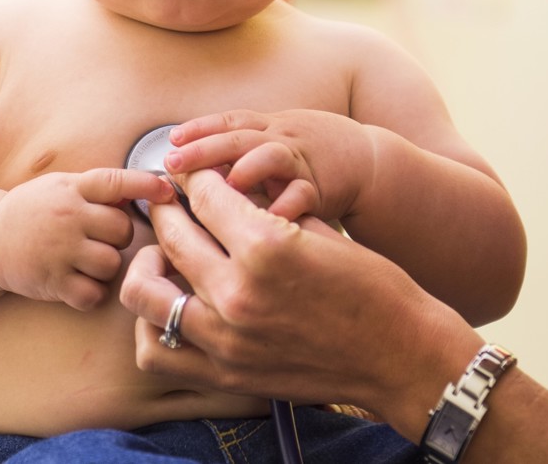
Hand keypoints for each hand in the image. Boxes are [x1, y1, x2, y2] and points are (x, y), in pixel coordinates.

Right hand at [0, 168, 173, 310]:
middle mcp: (67, 217)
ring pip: (112, 264)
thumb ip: (100, 189)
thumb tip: (148, 188)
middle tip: (99, 239)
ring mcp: (59, 250)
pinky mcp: (52, 281)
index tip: (167, 192)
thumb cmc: (35, 210)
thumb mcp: (63, 186)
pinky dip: (92, 293)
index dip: (146, 185)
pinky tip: (80, 283)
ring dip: (107, 267)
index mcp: (72, 189)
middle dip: (118, 238)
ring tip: (88, 262)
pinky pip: (92, 294)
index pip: (116, 181)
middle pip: (122, 230)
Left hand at [119, 167, 480, 427]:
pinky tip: (171, 305)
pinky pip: (156, 349)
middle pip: (171, 234)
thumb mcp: (320, 231)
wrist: (402, 357)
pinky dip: (152, 324)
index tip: (192, 174)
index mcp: (266, 246)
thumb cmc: (373, 289)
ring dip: (148, 265)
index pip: (205, 195)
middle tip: (172, 203)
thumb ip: (266, 209)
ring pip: (145, 292)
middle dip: (169, 209)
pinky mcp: (225, 374)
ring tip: (163, 255)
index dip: (196, 177)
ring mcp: (226, 339)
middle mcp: (237, 293)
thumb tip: (227, 188)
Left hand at [165, 110, 376, 221]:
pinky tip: (267, 218)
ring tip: (223, 185)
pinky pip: (303, 193)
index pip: (228, 122)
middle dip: (205, 149)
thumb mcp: (276, 141)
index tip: (172, 140)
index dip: (199, 129)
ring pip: (271, 155)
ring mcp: (302, 161)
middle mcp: (282, 138)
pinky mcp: (322, 188)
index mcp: (268, 128)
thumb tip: (194, 167)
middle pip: (239, 138)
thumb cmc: (313, 155)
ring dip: (246, 168)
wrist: (369, 161)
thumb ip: (241, 151)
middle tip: (174, 164)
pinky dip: (286, 203)